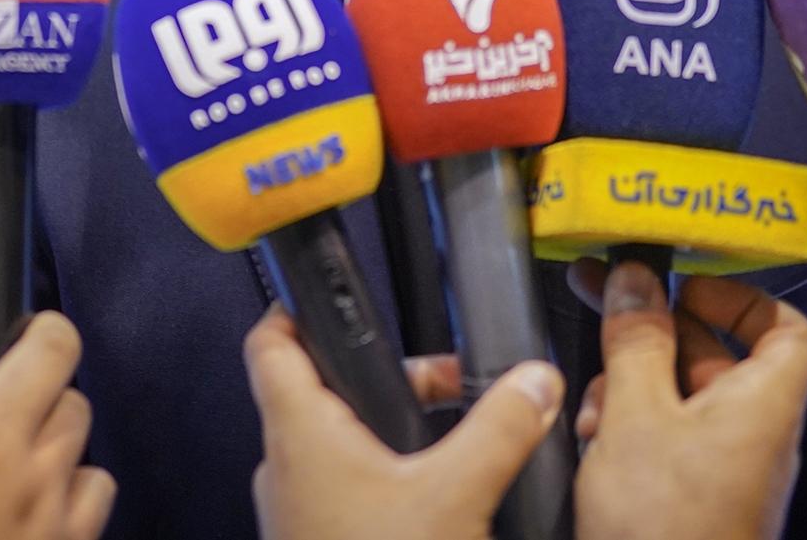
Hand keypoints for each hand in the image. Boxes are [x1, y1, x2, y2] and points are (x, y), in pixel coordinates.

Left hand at [243, 305, 562, 539]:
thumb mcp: (456, 494)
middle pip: (323, 389)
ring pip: (340, 442)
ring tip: (458, 443)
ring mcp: (296, 510)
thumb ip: (499, 427)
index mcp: (299, 430)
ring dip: (395, 432)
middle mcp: (286, 464)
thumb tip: (535, 380)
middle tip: (451, 385)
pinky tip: (439, 496)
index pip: (270, 341)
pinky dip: (389, 477)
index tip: (341, 296)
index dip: (299, 308)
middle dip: (392, 379)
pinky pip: (347, 488)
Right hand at [569, 261, 806, 539]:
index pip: (786, 329)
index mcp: (763, 402)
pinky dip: (631, 424)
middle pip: (719, 356)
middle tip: (598, 300)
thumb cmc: (662, 521)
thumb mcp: (636, 414)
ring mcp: (724, 468)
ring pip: (683, 395)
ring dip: (632, 382)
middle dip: (656, 333)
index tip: (683, 286)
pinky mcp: (694, 497)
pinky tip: (592, 437)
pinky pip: (670, 437)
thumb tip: (634, 274)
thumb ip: (636, 340)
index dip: (740, 297)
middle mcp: (754, 432)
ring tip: (591, 399)